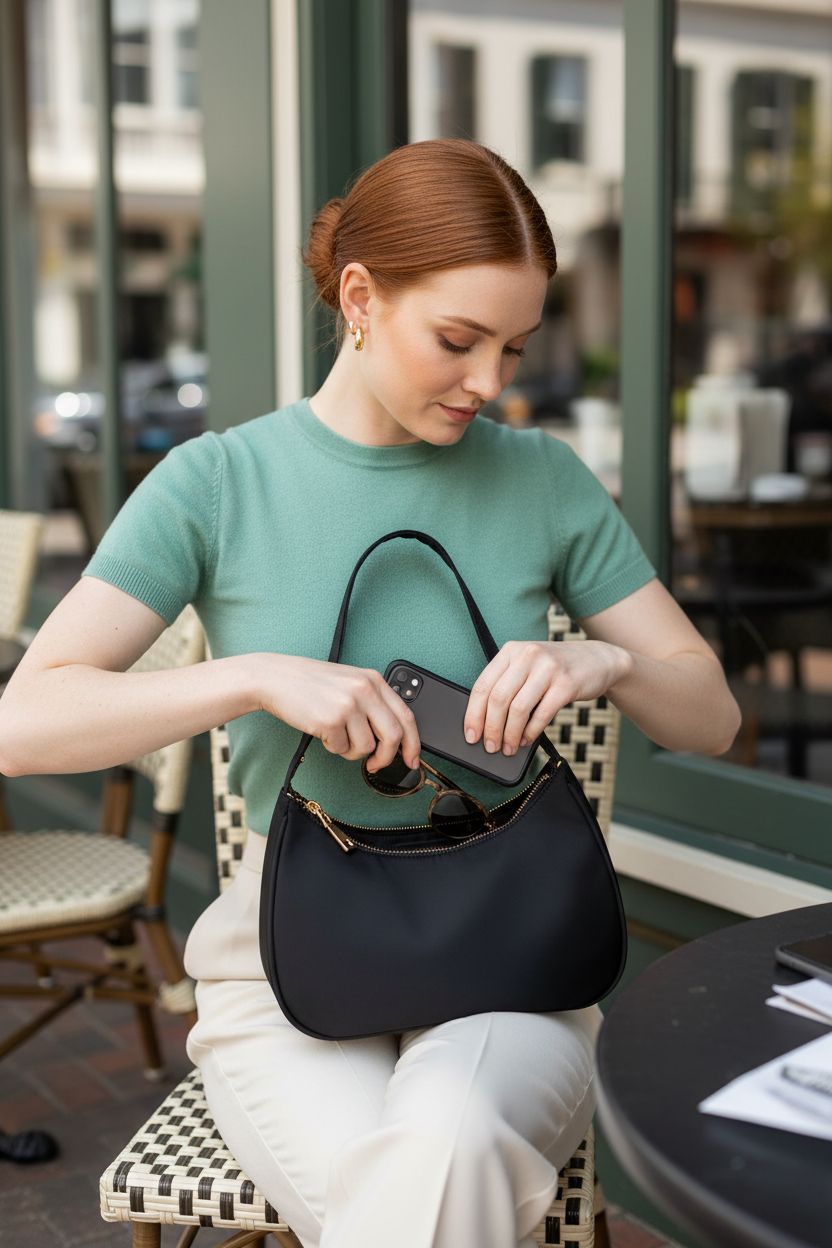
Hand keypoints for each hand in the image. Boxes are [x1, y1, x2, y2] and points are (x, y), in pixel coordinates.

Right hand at [254, 654, 420, 771]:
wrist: (275, 678)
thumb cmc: (310, 683)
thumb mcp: (349, 682)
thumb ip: (372, 703)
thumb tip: (393, 738)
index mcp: (373, 680)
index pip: (406, 716)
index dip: (413, 743)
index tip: (412, 759)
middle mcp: (364, 690)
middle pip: (393, 736)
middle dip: (387, 757)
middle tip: (375, 765)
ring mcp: (348, 705)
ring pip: (366, 747)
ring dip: (351, 750)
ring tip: (336, 735)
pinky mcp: (330, 721)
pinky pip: (341, 749)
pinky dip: (332, 747)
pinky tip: (322, 730)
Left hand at [463, 640, 632, 755]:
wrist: (598, 659)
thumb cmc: (556, 669)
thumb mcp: (528, 666)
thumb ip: (508, 684)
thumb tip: (484, 723)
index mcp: (511, 651)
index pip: (483, 685)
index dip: (473, 714)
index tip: (470, 735)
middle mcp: (528, 655)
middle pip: (498, 698)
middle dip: (491, 728)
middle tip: (490, 746)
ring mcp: (548, 668)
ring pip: (518, 708)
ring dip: (510, 734)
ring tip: (508, 748)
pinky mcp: (566, 684)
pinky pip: (541, 714)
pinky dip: (530, 732)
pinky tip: (526, 740)